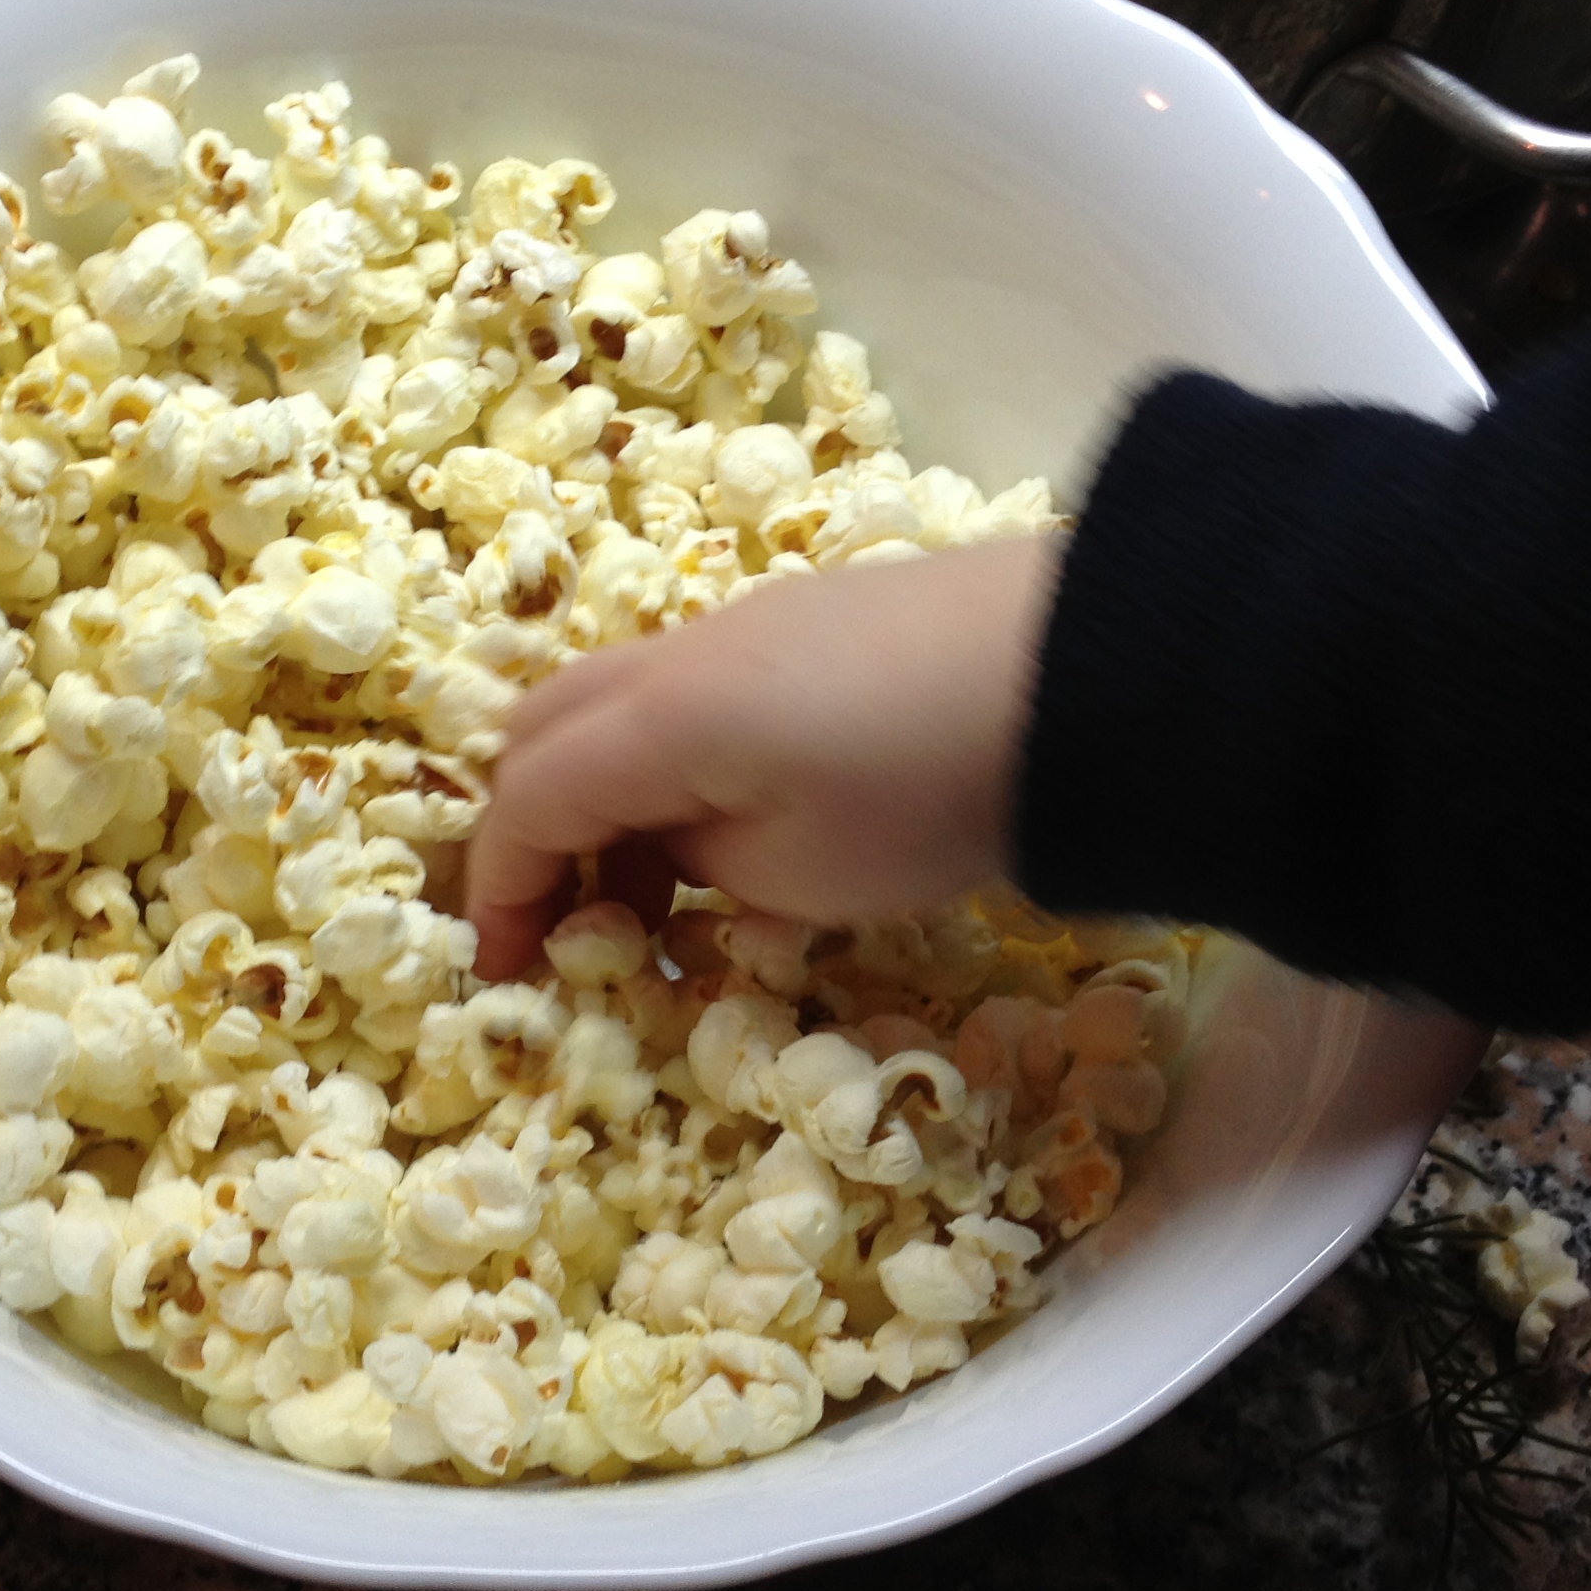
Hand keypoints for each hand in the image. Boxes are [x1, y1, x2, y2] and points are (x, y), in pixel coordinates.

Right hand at [464, 535, 1063, 977]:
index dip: (500, 891)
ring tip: (662, 896)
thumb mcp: (799, 876)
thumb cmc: (929, 793)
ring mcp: (750, 624)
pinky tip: (740, 827)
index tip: (507, 970)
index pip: (528, 800)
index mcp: (655, 719)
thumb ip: (701, 867)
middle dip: (535, 831)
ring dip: (606, 797)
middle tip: (570, 926)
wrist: (1089, 672)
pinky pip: (691, 691)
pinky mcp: (814, 619)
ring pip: (618, 703)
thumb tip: (677, 849)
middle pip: (548, 728)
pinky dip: (670, 763)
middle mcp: (680, 652)